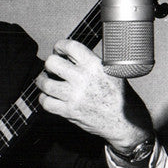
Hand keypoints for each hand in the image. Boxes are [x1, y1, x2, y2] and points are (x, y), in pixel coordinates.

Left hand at [34, 39, 153, 150]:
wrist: (125, 121)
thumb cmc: (120, 96)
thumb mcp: (112, 71)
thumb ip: (92, 62)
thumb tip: (73, 54)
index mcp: (94, 65)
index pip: (70, 46)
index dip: (60, 46)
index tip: (58, 50)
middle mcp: (83, 79)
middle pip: (52, 63)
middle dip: (50, 64)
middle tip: (52, 68)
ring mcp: (74, 96)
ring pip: (45, 83)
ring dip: (42, 80)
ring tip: (45, 80)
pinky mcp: (69, 112)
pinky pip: (46, 102)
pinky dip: (44, 98)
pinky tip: (48, 96)